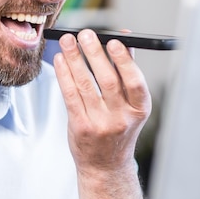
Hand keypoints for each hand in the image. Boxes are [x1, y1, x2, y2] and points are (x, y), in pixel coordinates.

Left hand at [53, 29, 150, 198]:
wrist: (105, 165)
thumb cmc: (118, 126)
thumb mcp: (131, 104)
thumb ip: (127, 71)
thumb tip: (125, 38)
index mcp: (139, 109)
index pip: (135, 81)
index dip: (124, 60)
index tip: (114, 40)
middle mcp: (122, 118)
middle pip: (108, 81)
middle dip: (95, 54)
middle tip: (86, 33)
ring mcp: (100, 124)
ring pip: (85, 85)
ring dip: (74, 59)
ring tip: (68, 40)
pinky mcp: (80, 127)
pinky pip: (70, 95)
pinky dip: (64, 74)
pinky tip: (60, 59)